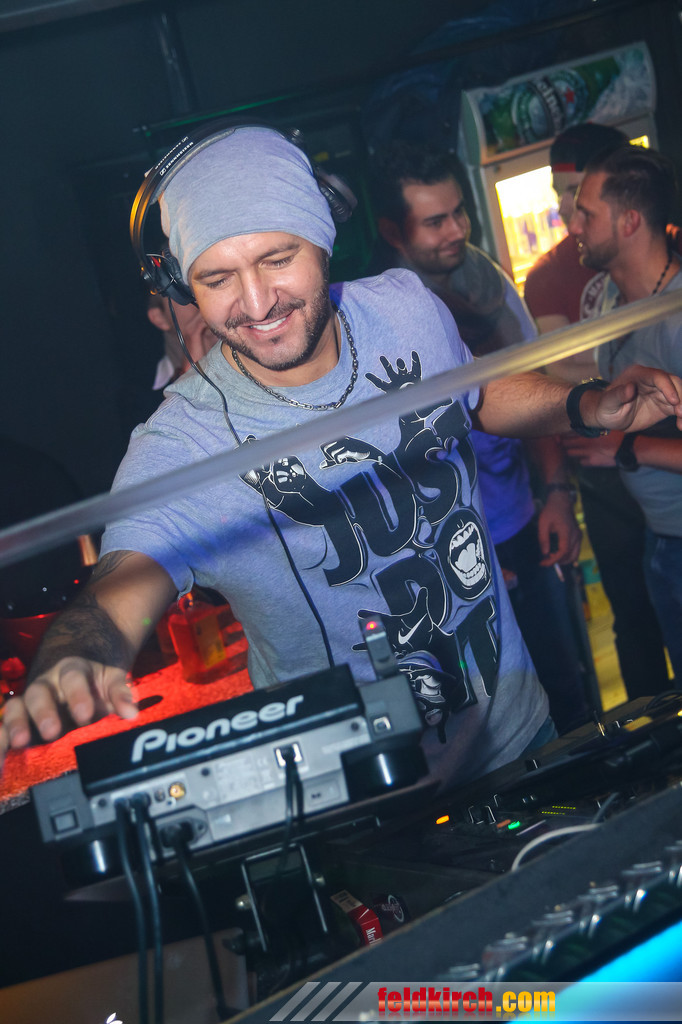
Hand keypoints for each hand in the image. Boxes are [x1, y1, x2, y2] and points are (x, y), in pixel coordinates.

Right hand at [0, 657, 137, 766]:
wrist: (78, 664)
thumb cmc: (97, 679)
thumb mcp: (112, 679)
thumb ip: (120, 695)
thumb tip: (132, 713)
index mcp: (72, 670)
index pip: (73, 678)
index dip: (78, 696)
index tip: (85, 714)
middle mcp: (46, 683)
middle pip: (39, 693)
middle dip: (44, 712)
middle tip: (52, 731)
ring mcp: (29, 701)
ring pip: (15, 707)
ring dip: (15, 725)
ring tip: (19, 743)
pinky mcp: (19, 719)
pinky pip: (4, 727)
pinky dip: (1, 741)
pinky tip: (1, 761)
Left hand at [537, 490, 581, 565]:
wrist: (561, 501)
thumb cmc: (551, 511)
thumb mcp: (543, 523)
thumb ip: (543, 539)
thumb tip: (545, 553)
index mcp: (567, 532)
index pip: (563, 552)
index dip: (553, 560)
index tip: (543, 563)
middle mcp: (576, 535)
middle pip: (570, 556)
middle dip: (558, 562)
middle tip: (546, 562)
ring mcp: (579, 535)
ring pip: (575, 555)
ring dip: (564, 560)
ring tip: (551, 559)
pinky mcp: (578, 535)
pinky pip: (576, 550)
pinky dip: (568, 555)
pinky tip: (558, 554)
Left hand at [561, 430, 623, 466]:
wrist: (629, 447)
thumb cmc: (620, 434)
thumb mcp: (606, 426)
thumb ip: (595, 426)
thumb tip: (587, 423)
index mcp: (588, 431)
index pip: (569, 432)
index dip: (563, 433)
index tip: (559, 434)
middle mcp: (585, 442)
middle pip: (566, 443)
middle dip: (563, 442)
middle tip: (561, 441)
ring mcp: (588, 453)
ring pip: (570, 453)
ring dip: (570, 451)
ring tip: (572, 449)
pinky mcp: (593, 462)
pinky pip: (581, 462)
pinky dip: (582, 460)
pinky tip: (584, 458)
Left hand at [588, 365, 681, 432]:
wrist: (609, 417)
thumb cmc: (605, 407)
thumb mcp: (608, 403)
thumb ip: (618, 395)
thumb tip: (630, 388)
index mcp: (638, 375)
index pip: (658, 376)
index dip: (668, 387)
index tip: (674, 401)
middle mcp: (652, 381)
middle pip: (674, 383)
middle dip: (681, 397)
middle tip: (681, 413)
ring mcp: (660, 392)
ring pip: (679, 394)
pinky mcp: (665, 404)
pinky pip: (678, 407)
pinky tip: (681, 426)